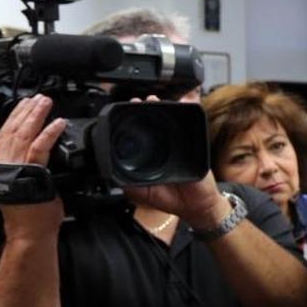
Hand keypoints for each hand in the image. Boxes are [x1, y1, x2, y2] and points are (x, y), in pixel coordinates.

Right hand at [0, 95, 65, 237]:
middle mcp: (1, 162)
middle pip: (12, 129)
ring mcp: (14, 167)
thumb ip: (23, 163)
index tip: (26, 103)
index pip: (4, 133)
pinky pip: (39, 148)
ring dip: (37, 116)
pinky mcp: (30, 173)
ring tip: (46, 103)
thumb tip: (35, 146)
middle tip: (40, 98)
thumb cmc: (29, 210)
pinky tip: (58, 123)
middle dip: (27, 110)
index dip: (16, 115)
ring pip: (24, 134)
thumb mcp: (21, 180)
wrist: (29, 231)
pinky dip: (49, 133)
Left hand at [118, 94, 224, 227]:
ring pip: (167, 124)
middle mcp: (162, 149)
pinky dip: (180, 115)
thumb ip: (125, 183)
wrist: (196, 206)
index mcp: (147, 158)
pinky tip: (174, 105)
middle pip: (152, 125)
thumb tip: (110, 171)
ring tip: (152, 100)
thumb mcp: (140, 193)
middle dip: (143, 111)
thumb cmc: (169, 199)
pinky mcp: (193, 146)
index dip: (129, 125)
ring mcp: (178, 146)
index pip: (136, 137)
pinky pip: (186, 129)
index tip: (122, 114)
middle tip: (136, 102)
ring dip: (160, 109)